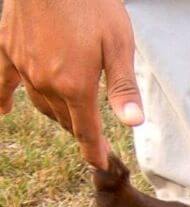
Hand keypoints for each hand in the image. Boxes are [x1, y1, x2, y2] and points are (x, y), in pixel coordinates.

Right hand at [0, 0, 143, 168]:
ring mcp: (24, 66)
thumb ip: (123, 88)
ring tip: (69, 121)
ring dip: (57, 116)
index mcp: (76, 87)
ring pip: (42, 104)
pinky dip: (4, 97)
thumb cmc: (91, 2)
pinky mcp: (8, 48)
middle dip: (80, 132)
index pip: (87, 131)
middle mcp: (47, 83)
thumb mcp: (118, 45)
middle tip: (92, 139)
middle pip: (65, 120)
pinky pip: (4, 81)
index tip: (100, 164)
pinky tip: (4, 111)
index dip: (94, 151)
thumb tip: (133, 123)